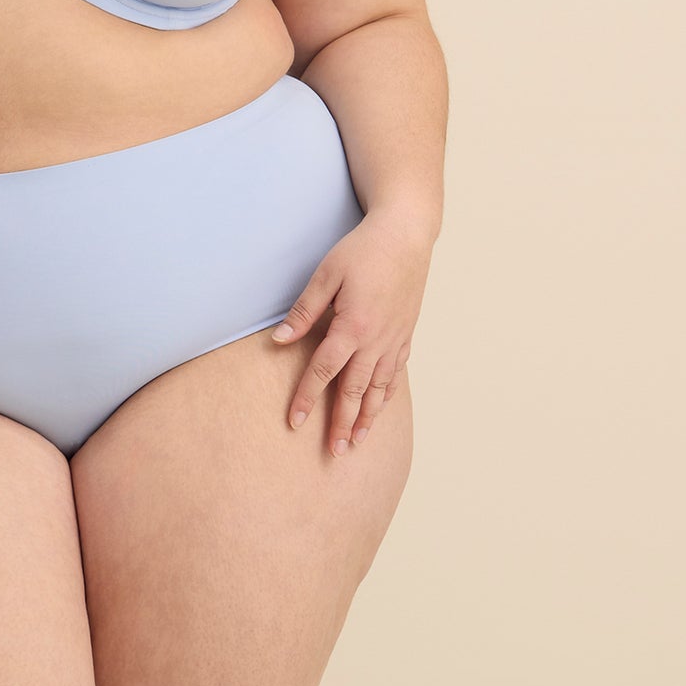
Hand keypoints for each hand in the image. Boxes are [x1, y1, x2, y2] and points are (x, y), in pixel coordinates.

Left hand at [270, 207, 432, 456]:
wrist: (407, 234)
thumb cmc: (363, 250)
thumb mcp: (325, 275)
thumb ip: (303, 312)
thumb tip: (279, 341)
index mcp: (351, 327)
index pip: (323, 372)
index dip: (307, 398)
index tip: (295, 422)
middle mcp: (376, 340)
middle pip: (355, 391)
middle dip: (342, 423)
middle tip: (334, 451)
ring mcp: (394, 339)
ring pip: (379, 387)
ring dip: (368, 417)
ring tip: (357, 441)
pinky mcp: (406, 333)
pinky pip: (396, 371)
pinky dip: (387, 392)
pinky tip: (381, 405)